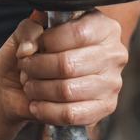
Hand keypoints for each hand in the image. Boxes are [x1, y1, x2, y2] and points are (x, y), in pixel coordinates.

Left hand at [0, 11, 125, 126]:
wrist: (40, 74)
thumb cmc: (40, 48)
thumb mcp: (30, 29)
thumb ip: (28, 29)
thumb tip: (29, 48)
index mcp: (102, 26)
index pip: (78, 33)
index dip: (48, 41)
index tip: (35, 46)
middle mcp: (113, 53)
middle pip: (68, 64)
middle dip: (37, 67)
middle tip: (26, 66)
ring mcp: (112, 83)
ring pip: (67, 90)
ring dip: (39, 89)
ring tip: (30, 84)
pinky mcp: (105, 108)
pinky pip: (72, 114)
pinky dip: (47, 110)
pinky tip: (37, 104)